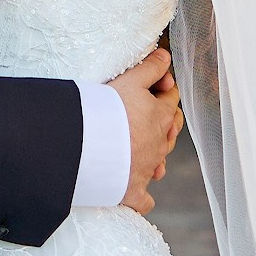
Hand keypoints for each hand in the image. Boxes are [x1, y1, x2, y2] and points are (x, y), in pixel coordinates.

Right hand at [112, 46, 180, 215]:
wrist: (83, 145)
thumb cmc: (104, 110)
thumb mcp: (129, 80)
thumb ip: (149, 68)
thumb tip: (166, 56)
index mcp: (160, 118)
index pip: (171, 99)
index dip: (164, 88)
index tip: (153, 82)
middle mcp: (158, 145)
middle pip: (171, 131)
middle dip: (166, 122)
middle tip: (151, 113)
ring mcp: (145, 170)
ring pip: (160, 163)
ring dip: (155, 155)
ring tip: (143, 148)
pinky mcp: (131, 191)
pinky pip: (143, 199)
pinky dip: (142, 196)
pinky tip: (136, 189)